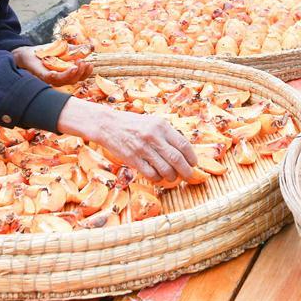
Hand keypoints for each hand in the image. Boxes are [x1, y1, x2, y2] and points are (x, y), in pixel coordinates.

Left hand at [11, 45, 92, 86]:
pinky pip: (51, 79)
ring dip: (72, 74)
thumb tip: (93, 47)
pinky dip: (58, 75)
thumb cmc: (47, 52)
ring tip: (77, 65)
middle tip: (83, 62)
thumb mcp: (65, 49)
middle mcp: (60, 79)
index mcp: (67, 74)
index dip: (86, 73)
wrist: (29, 52)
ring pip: (64, 81)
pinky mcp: (42, 76)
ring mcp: (51, 79)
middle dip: (81, 73)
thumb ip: (78, 49)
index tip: (90, 64)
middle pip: (74, 81)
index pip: (80, 77)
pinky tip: (65, 70)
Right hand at [57, 98, 197, 181]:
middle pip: (176, 159)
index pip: (183, 144)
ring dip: (172, 177)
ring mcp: (142, 148)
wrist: (108, 125)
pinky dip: (157, 178)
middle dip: (186, 171)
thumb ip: (167, 134)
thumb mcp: (153, 122)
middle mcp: (153, 136)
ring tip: (172, 177)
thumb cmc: (133, 124)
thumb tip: (185, 150)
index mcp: (161, 126)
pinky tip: (158, 177)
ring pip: (165, 169)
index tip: (193, 163)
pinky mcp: (132, 159)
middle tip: (188, 176)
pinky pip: (151, 174)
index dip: (191, 157)